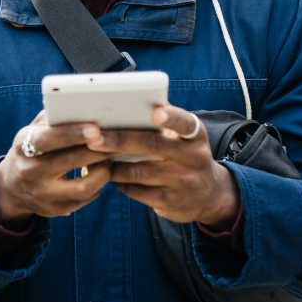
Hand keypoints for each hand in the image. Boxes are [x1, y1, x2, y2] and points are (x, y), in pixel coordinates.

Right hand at [0, 111, 112, 230]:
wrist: (13, 187)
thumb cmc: (32, 149)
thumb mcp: (33, 130)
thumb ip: (53, 118)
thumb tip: (80, 106)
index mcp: (23, 146)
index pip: (47, 139)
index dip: (72, 133)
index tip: (95, 129)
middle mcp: (30, 172)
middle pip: (70, 161)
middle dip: (98, 150)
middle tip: (115, 140)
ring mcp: (42, 194)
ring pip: (82, 186)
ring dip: (103, 170)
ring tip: (110, 157)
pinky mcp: (56, 210)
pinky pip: (86, 198)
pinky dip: (98, 184)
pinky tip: (101, 171)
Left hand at [87, 105, 239, 228]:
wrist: (209, 195)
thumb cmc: (185, 154)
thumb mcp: (185, 136)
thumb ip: (164, 119)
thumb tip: (130, 99)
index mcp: (195, 135)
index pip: (185, 122)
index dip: (171, 118)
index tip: (155, 113)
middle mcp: (193, 157)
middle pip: (152, 146)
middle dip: (120, 140)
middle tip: (94, 138)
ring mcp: (183, 182)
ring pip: (139, 172)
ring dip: (112, 164)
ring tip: (92, 156)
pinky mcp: (170, 202)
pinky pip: (137, 191)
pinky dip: (118, 181)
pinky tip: (107, 174)